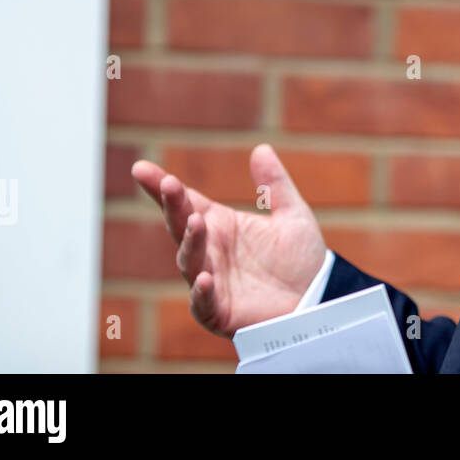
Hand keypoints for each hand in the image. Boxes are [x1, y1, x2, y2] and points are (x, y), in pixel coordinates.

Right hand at [131, 144, 326, 337]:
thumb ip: (275, 184)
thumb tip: (261, 148)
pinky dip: (201, 292)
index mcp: (221, 226)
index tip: (141, 168)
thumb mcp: (292, 215)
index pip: (186, 203)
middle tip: (169, 184)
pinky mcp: (219, 312)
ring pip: (190, 261)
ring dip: (190, 241)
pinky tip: (205, 278)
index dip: (163, 188)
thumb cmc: (300, 259)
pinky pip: (204, 303)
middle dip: (174, 206)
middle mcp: (210, 252)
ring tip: (196, 221)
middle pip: (182, 226)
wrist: (317, 299)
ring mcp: (211, 282)